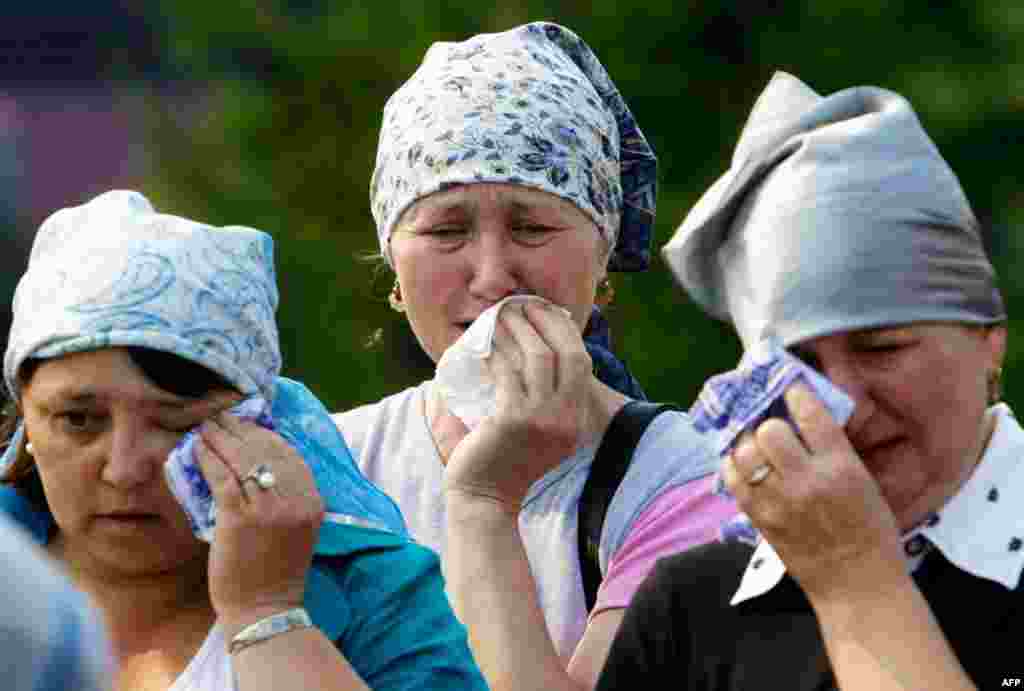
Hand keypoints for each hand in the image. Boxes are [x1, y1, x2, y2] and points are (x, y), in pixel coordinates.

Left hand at [193, 412, 324, 626]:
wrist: (264, 609)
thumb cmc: (275, 570)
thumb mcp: (295, 527)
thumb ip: (286, 495)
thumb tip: (259, 458)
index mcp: (312, 501)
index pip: (288, 453)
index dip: (263, 433)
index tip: (244, 421)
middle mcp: (295, 500)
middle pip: (265, 450)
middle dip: (239, 428)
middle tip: (218, 416)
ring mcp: (268, 508)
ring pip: (241, 459)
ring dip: (220, 438)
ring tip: (205, 427)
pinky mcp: (240, 519)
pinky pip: (222, 478)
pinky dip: (207, 460)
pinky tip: (196, 450)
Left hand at [443, 300, 591, 510]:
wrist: (486, 499)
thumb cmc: (506, 462)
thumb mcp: (540, 433)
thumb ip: (546, 400)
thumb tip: (535, 350)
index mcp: (577, 421)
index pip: (582, 363)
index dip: (565, 332)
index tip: (546, 311)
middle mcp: (567, 419)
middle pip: (569, 354)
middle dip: (546, 322)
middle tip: (522, 305)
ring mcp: (542, 420)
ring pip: (538, 357)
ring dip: (518, 331)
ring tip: (500, 317)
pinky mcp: (513, 420)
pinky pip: (508, 373)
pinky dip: (496, 353)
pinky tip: (485, 345)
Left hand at [721, 383, 903, 598]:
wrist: (857, 584)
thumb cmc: (870, 531)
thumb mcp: (864, 482)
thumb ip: (834, 451)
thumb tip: (802, 418)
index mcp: (841, 468)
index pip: (810, 414)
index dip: (796, 395)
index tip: (791, 391)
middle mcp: (807, 481)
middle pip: (769, 431)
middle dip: (769, 425)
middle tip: (773, 431)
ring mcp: (779, 501)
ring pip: (744, 453)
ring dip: (748, 444)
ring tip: (755, 446)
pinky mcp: (759, 519)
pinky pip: (733, 479)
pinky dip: (733, 466)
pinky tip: (742, 465)